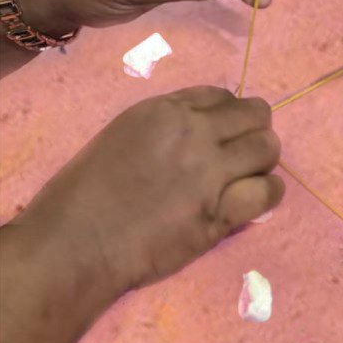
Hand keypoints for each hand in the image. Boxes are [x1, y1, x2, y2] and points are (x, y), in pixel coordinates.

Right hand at [10, 87, 282, 296]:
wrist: (74, 246)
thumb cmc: (82, 194)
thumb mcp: (121, 136)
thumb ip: (164, 127)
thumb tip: (199, 130)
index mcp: (164, 111)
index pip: (221, 96)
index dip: (229, 113)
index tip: (226, 131)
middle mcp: (192, 133)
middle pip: (254, 115)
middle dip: (254, 130)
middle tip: (244, 152)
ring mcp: (208, 173)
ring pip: (267, 148)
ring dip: (263, 160)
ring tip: (250, 175)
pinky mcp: (218, 213)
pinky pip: (267, 191)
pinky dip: (268, 193)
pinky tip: (256, 199)